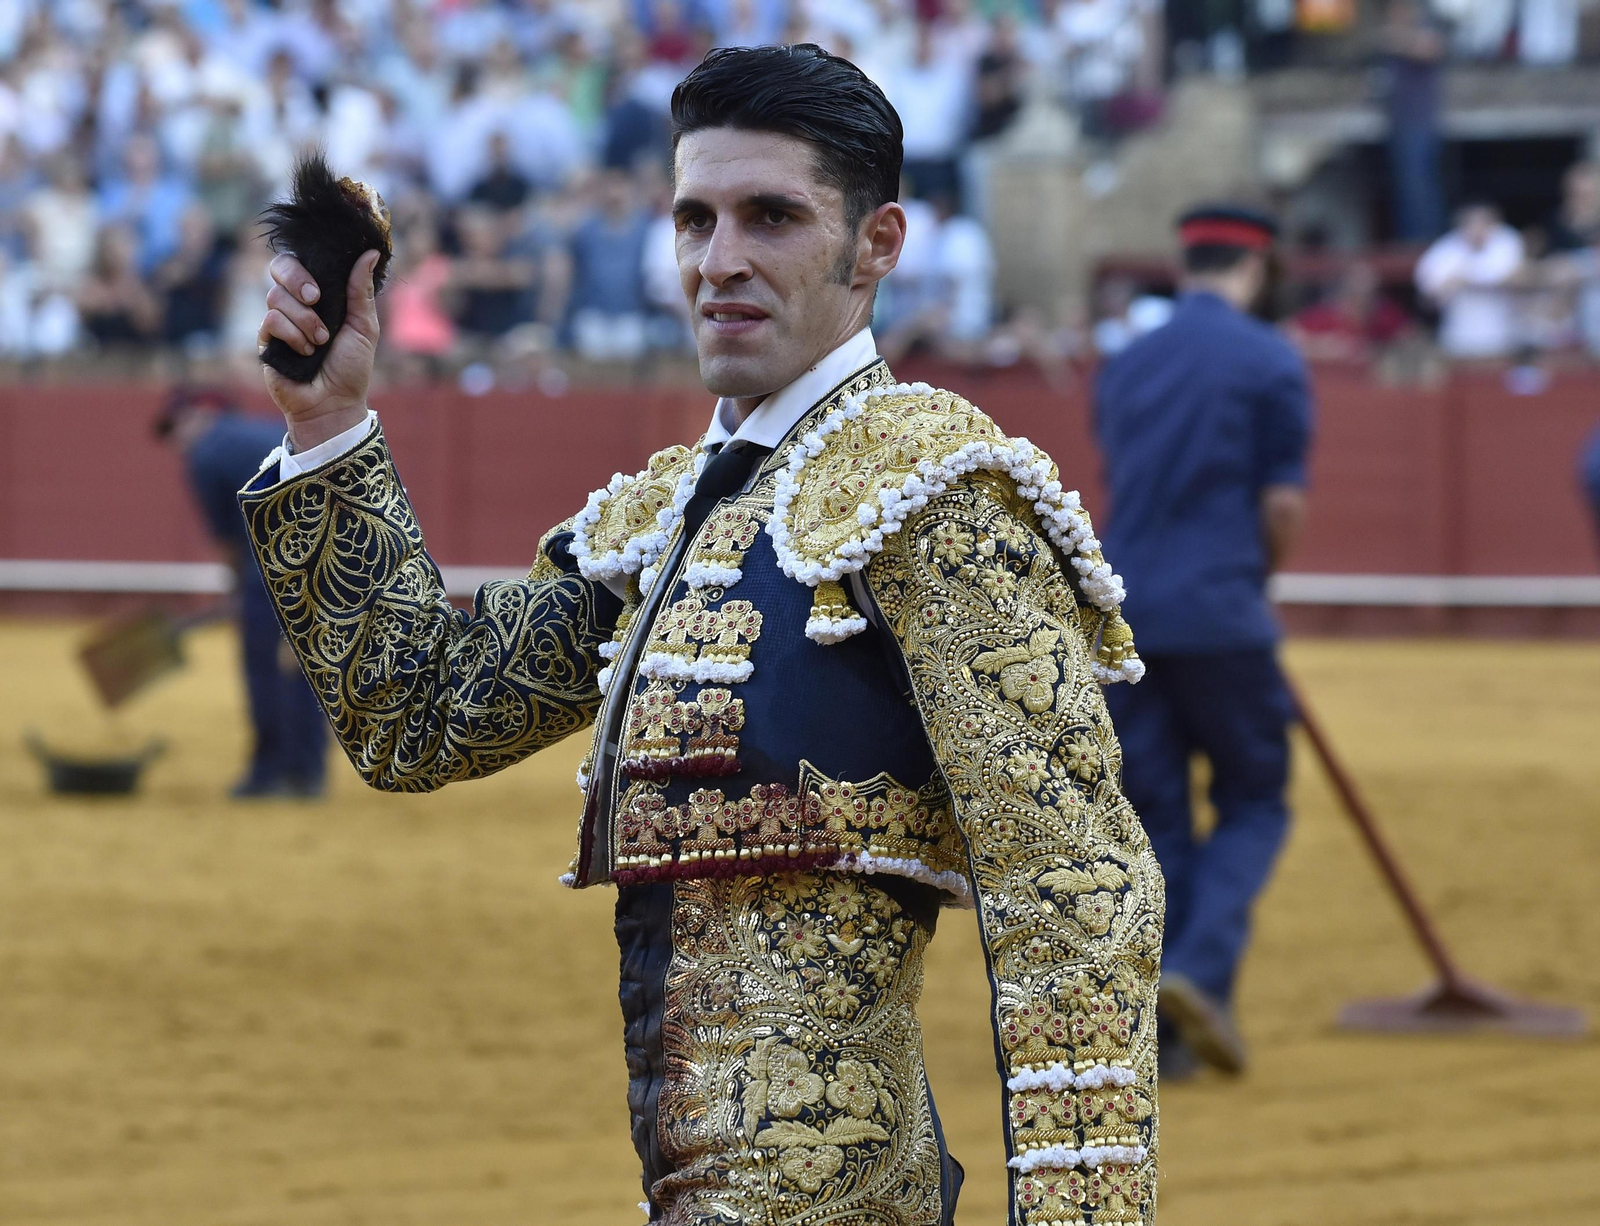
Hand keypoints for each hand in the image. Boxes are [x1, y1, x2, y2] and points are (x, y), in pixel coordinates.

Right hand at [258, 249, 381, 450]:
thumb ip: (360, 290)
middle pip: (279, 266)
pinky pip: (271, 320)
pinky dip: (293, 335)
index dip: (305, 263)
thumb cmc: (351, 367)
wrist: (334, 404)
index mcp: (319, 295)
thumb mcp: (364, 326)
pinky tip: (306, 352)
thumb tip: (370, 253)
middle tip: (316, 300)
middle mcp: (296, 303)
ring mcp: (278, 320)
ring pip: (276, 296)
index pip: (300, 261)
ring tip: (320, 342)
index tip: (323, 283)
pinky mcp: (265, 339)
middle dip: (298, 279)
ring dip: (305, 320)